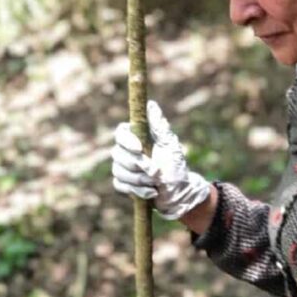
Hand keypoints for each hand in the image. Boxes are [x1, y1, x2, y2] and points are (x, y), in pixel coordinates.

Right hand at [112, 100, 210, 219]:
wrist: (179, 192)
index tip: (139, 148)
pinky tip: (151, 192)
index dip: (127, 141)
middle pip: (117, 154)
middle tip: (155, 171)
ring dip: (139, 179)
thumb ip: (159, 126)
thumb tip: (150, 104)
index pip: (120, 133)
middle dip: (137, 165)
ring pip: (118, 170)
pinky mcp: (123, 184)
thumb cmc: (176, 165)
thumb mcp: (169, 144)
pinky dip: (137, 190)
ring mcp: (123, 168)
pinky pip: (120, 185)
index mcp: (136, 138)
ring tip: (155, 183)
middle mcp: (126, 151)